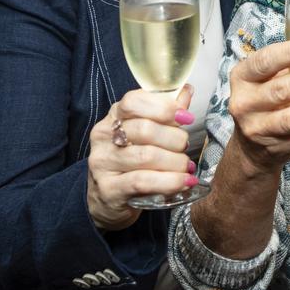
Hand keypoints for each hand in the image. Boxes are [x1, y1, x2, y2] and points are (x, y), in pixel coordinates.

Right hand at [87, 85, 197, 230]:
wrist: (106, 198)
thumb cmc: (133, 159)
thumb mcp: (147, 132)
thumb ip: (166, 111)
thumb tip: (186, 90)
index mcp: (114, 116)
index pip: (133, 101)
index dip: (163, 107)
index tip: (185, 117)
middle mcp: (104, 136)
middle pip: (144, 129)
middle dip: (175, 138)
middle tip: (185, 147)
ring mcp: (103, 163)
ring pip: (146, 156)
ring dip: (175, 162)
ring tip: (186, 167)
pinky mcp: (108, 189)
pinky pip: (143, 182)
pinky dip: (169, 181)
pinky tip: (184, 182)